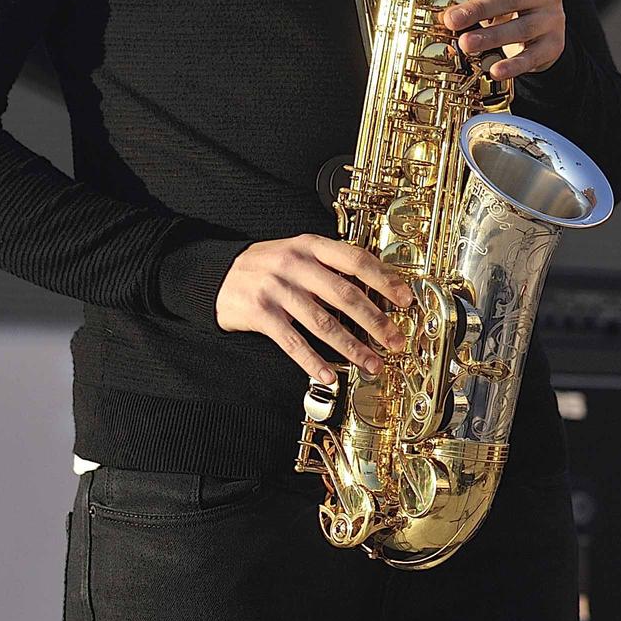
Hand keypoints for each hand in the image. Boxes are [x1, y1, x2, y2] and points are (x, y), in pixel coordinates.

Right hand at [216, 235, 413, 384]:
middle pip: (345, 295)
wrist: (215, 274)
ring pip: (322, 322)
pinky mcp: (259, 313)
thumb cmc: (268, 267)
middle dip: (375, 322)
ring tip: (371, 363)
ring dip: (351, 347)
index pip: (356, 260)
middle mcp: (295, 264)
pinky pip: (292, 341)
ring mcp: (276, 289)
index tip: (405, 300)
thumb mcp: (299, 254)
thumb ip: (331, 268)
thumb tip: (375, 292)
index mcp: (311, 245)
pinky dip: (312, 361)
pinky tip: (328, 374)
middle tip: (394, 340)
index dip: (384, 281)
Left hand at [441, 0, 565, 80]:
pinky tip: (495, 70)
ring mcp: (553, 18)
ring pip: (521, 28)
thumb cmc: (512, 3)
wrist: (544, 29)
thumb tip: (445, 1)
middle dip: (478, 9)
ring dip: (491, 37)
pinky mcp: (555, 45)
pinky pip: (533, 56)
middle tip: (452, 19)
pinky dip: (513, 65)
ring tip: (465, 44)